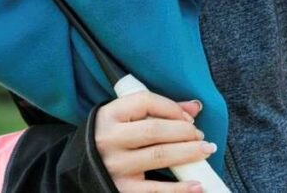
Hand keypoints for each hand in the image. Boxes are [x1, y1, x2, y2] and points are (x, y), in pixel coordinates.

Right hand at [93, 90, 216, 192]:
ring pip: (159, 156)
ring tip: (206, 150)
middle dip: (184, 131)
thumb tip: (195, 107)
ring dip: (188, 153)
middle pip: (155, 130)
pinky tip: (197, 184)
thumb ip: (157, 110)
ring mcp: (116, 165)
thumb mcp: (123, 118)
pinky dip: (179, 189)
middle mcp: (110, 139)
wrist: (81, 167)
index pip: (144, 102)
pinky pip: (155, 190)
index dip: (171, 107)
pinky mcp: (123, 189)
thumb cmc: (110, 137)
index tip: (188, 116)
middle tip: (200, 135)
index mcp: (109, 115)